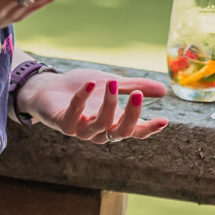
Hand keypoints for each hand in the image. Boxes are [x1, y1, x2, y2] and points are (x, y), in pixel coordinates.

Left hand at [17, 68, 169, 143]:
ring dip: (108, 103)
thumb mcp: (112, 83)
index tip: (164, 120)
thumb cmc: (83, 88)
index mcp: (114, 123)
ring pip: (100, 125)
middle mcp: (100, 131)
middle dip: (131, 114)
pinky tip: (90, 84)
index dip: (150, 128)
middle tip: (137, 94)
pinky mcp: (63, 124)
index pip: (136, 132)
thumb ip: (135, 86)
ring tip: (111, 82)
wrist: (49, 87)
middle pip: (121, 132)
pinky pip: (74, 115)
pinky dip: (82, 99)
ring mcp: (81, 130)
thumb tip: (164, 90)